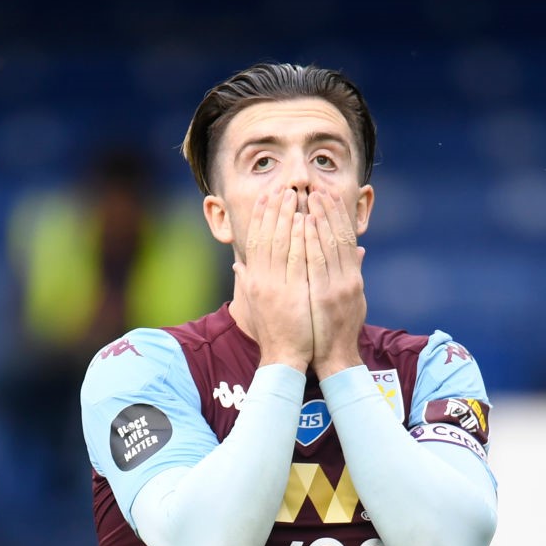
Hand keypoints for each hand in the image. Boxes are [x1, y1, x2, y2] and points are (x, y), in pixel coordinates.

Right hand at [232, 188, 312, 371]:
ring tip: (297, 195)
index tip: (268, 197)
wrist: (284, 357)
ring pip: (282, 243)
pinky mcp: (294, 294)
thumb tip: (237, 265)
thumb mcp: (255, 303)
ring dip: (289, 217)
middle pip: (267, 236)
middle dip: (275, 210)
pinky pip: (299, 260)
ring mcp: (278, 287)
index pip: (256, 241)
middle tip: (283, 187)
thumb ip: (247, 281)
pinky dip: (302, 239)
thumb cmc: (273, 331)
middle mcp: (262, 280)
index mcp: (254, 280)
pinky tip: (307, 221)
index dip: (261, 217)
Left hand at [304, 189, 365, 379]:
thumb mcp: (350, 299)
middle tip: (316, 188)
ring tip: (309, 198)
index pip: (345, 239)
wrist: (335, 359)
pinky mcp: (324, 296)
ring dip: (319, 219)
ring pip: (328, 245)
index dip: (337, 216)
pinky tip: (303, 224)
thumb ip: (350, 273)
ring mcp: (337, 287)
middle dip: (328, 211)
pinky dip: (311, 242)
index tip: (327, 196)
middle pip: (338, 236)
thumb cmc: (336, 330)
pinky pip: (316, 263)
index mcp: (352, 278)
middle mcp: (348, 279)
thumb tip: (358, 251)